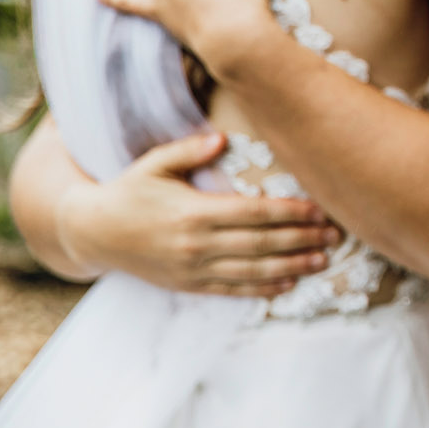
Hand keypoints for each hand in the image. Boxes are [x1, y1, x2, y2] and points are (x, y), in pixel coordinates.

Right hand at [55, 131, 342, 296]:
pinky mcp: (187, 285)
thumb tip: (223, 137)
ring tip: (322, 261)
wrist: (92, 233)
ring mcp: (192, 269)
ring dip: (290, 267)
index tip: (320, 210)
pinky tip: (287, 284)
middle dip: (301, 240)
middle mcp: (196, 245)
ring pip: (251, 272)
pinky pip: (230, 290)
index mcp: (193, 212)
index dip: (289, 213)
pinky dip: (261, 289)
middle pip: (260, 244)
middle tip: (336, 236)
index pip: (253, 214)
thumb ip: (190, 149)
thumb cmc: (129, 191)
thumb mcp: (154, 163)